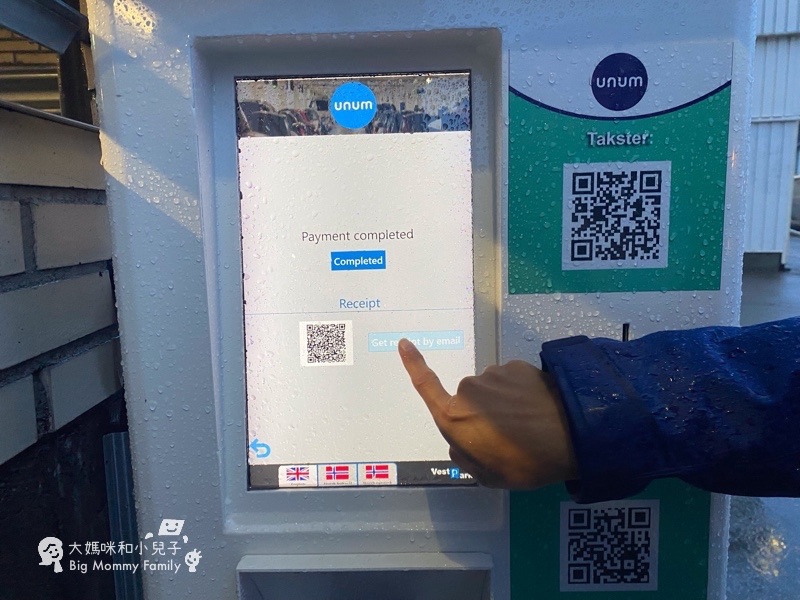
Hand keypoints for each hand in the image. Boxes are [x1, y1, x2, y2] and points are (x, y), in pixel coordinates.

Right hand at [398, 339, 578, 488]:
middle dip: (481, 415)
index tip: (405, 343)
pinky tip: (538, 409)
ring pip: (492, 391)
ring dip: (503, 405)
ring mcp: (493, 375)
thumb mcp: (488, 477)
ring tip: (528, 426)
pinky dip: (520, 393)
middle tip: (507, 438)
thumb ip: (465, 459)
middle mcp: (468, 390)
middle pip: (468, 401)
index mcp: (455, 418)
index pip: (426, 386)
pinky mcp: (517, 367)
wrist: (571, 435)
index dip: (414, 365)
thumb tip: (459, 443)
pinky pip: (511, 381)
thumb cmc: (525, 463)